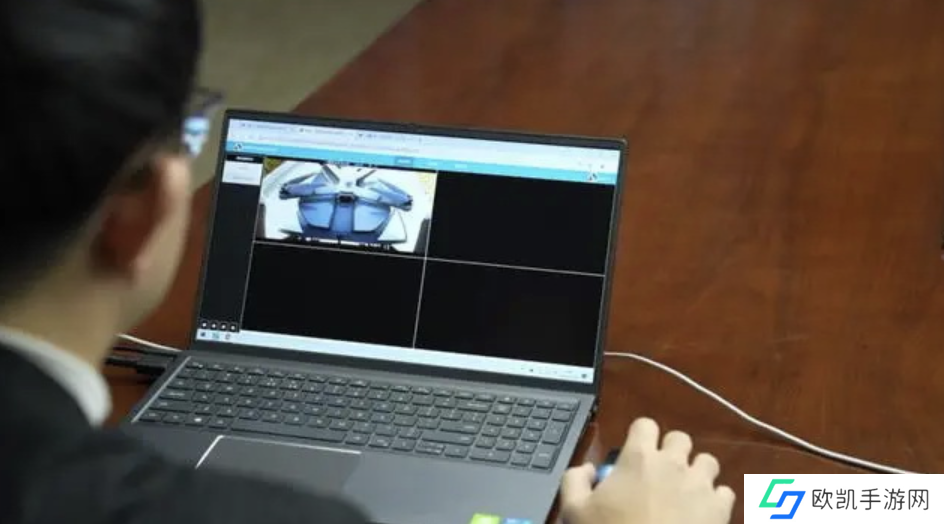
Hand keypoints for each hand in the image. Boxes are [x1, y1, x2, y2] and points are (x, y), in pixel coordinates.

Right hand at [559, 417, 734, 523]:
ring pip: (708, 462)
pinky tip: (702, 514)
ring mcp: (700, 486)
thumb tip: (588, 469)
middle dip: (672, 452)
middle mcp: (674, 464)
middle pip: (681, 439)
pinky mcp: (721, 510)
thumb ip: (575, 480)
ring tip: (685, 493)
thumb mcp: (574, 511)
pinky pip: (725, 492)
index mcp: (639, 458)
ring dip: (697, 473)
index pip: (645, 425)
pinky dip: (715, 500)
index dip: (640, 437)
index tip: (634, 455)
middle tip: (660, 474)